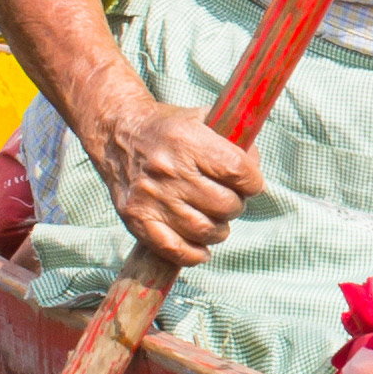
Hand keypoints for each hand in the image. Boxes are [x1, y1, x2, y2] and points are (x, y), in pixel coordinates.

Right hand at [88, 100, 265, 267]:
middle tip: (229, 201)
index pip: (237, 171)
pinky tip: (201, 247)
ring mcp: (151, 198)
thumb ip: (234, 139)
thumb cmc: (168, 128)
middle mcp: (168, 171)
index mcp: (187, 141)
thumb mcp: (202, 118)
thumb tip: (256, 168)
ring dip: (219, 230)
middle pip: (224, 204)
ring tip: (215, 220)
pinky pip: (174, 249)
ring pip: (204, 230)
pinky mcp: (136, 219)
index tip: (250, 183)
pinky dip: (194, 254)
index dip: (252, 182)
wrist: (116, 135)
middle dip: (236, 205)